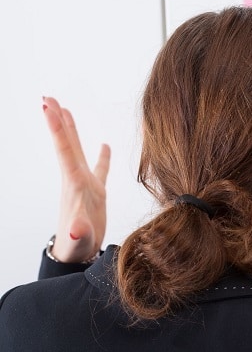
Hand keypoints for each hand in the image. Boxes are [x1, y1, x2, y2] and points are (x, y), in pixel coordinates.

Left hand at [43, 97, 110, 262]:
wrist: (77, 254)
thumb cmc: (77, 245)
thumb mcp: (80, 239)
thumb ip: (79, 232)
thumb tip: (75, 228)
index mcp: (75, 183)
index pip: (65, 150)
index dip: (57, 127)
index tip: (48, 105)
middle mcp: (77, 179)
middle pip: (66, 143)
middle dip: (58, 119)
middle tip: (49, 97)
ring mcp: (86, 184)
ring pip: (78, 150)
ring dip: (71, 130)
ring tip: (66, 109)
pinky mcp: (96, 192)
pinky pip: (100, 168)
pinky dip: (102, 156)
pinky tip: (104, 144)